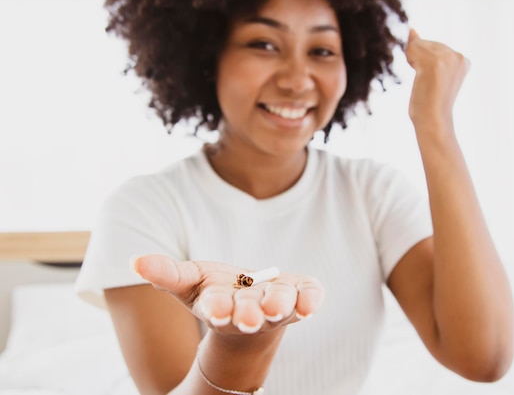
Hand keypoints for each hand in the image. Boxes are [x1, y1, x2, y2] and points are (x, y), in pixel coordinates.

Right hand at [132, 254, 324, 333]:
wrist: (256, 305)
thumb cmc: (220, 292)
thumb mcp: (191, 281)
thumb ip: (167, 273)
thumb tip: (135, 262)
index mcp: (221, 308)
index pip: (217, 308)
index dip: (217, 308)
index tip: (216, 309)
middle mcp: (251, 311)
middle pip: (249, 313)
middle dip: (248, 314)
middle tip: (249, 317)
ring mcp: (278, 304)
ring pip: (280, 306)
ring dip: (279, 305)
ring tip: (277, 305)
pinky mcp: (301, 295)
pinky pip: (310, 297)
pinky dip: (311, 299)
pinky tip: (311, 301)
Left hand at [404, 28, 469, 133]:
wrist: (433, 121)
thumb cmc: (430, 103)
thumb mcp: (431, 74)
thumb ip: (425, 50)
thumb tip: (412, 29)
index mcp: (463, 60)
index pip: (433, 45)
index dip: (423, 61)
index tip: (431, 80)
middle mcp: (458, 56)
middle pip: (425, 43)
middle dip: (418, 59)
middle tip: (426, 82)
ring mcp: (447, 58)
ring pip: (417, 46)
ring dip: (412, 62)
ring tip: (423, 81)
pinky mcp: (435, 63)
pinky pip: (413, 49)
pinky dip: (410, 61)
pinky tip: (419, 76)